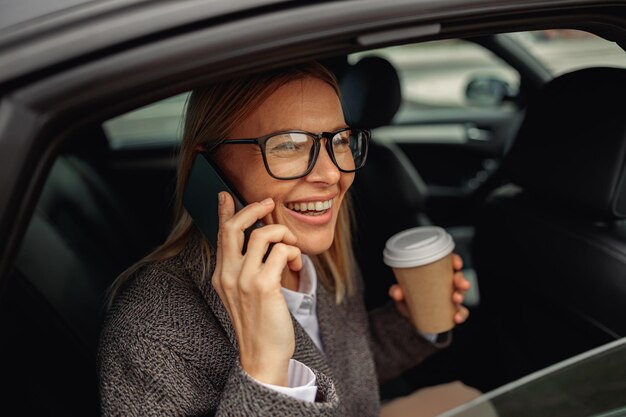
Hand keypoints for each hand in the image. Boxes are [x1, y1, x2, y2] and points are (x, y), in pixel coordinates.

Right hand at [211, 192, 301, 385]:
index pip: (221, 235)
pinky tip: (298, 267)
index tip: (226, 195)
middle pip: (235, 227)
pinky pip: (282, 251)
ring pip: (263, 234)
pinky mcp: (263, 285)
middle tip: (269, 205)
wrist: (262, 355)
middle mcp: (228, 274)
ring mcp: (244, 279)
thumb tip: (260, 240)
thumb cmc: (259, 323)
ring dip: (284, 235)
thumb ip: (247, 267)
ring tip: (293, 249)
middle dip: (254, 209)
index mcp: (222, 275)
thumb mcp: (245, 293)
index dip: (224, 212)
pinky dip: (294, 253)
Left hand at [388, 253, 470, 324]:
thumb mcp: (401, 295)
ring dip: (461, 295)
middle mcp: (446, 284)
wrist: (413, 321)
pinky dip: (461, 314)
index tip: (456, 264)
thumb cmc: (410, 302)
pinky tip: (456, 317)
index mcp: (436, 274)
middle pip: (458, 277)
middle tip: (460, 283)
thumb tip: (398, 292)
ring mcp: (451, 298)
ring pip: (461, 293)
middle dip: (461, 279)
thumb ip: (396, 292)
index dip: (455, 261)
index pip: (449, 262)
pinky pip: (462, 312)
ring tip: (456, 298)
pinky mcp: (453, 312)